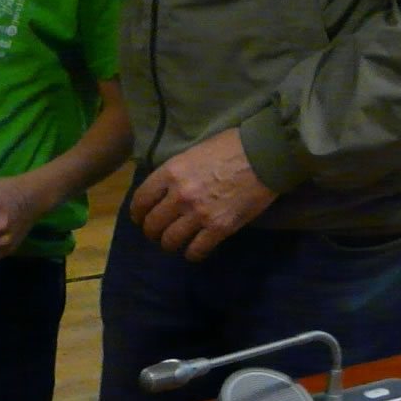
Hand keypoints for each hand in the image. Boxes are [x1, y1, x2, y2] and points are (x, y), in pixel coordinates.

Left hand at [130, 129, 276, 261]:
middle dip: (151, 232)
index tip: (140, 218)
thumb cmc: (230, 146)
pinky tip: (194, 251)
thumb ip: (176, 172)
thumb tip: (167, 189)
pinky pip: (196, 251)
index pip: (141, 199)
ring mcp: (199, 214)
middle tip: (157, 233)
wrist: (263, 156)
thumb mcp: (193, 152)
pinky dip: (192, 254)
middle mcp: (179, 195)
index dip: (137, 213)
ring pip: (170, 240)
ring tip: (174, 243)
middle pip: (152, 224)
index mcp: (171, 172)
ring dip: (169, 244)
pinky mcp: (219, 228)